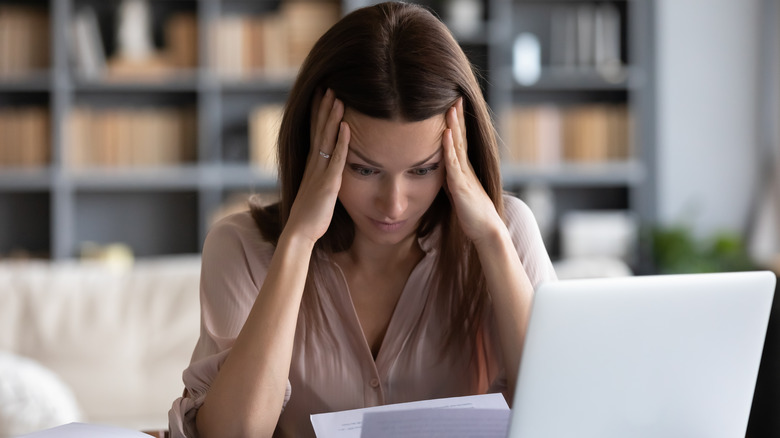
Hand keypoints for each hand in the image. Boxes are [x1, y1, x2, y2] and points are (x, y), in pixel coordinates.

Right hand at [284, 89, 349, 244]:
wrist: (299, 233)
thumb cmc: (309, 218)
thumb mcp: (316, 194)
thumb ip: (322, 181)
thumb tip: (328, 176)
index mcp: (311, 167)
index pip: (315, 134)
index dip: (318, 115)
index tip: (322, 97)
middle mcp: (313, 165)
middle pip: (318, 131)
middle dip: (323, 108)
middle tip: (328, 87)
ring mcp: (320, 173)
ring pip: (326, 140)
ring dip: (331, 118)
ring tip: (337, 97)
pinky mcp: (328, 184)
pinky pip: (336, 159)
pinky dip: (341, 142)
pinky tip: (346, 127)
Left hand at [442, 98, 504, 245]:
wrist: (486, 229)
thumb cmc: (472, 213)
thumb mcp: (457, 191)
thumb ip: (451, 179)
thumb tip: (442, 170)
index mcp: (464, 168)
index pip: (459, 140)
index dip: (456, 122)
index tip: (453, 104)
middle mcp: (466, 168)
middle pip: (461, 137)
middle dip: (457, 116)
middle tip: (455, 95)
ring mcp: (464, 175)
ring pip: (458, 146)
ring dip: (454, 125)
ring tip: (451, 107)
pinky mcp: (461, 186)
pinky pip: (453, 163)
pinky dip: (449, 148)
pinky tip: (446, 134)